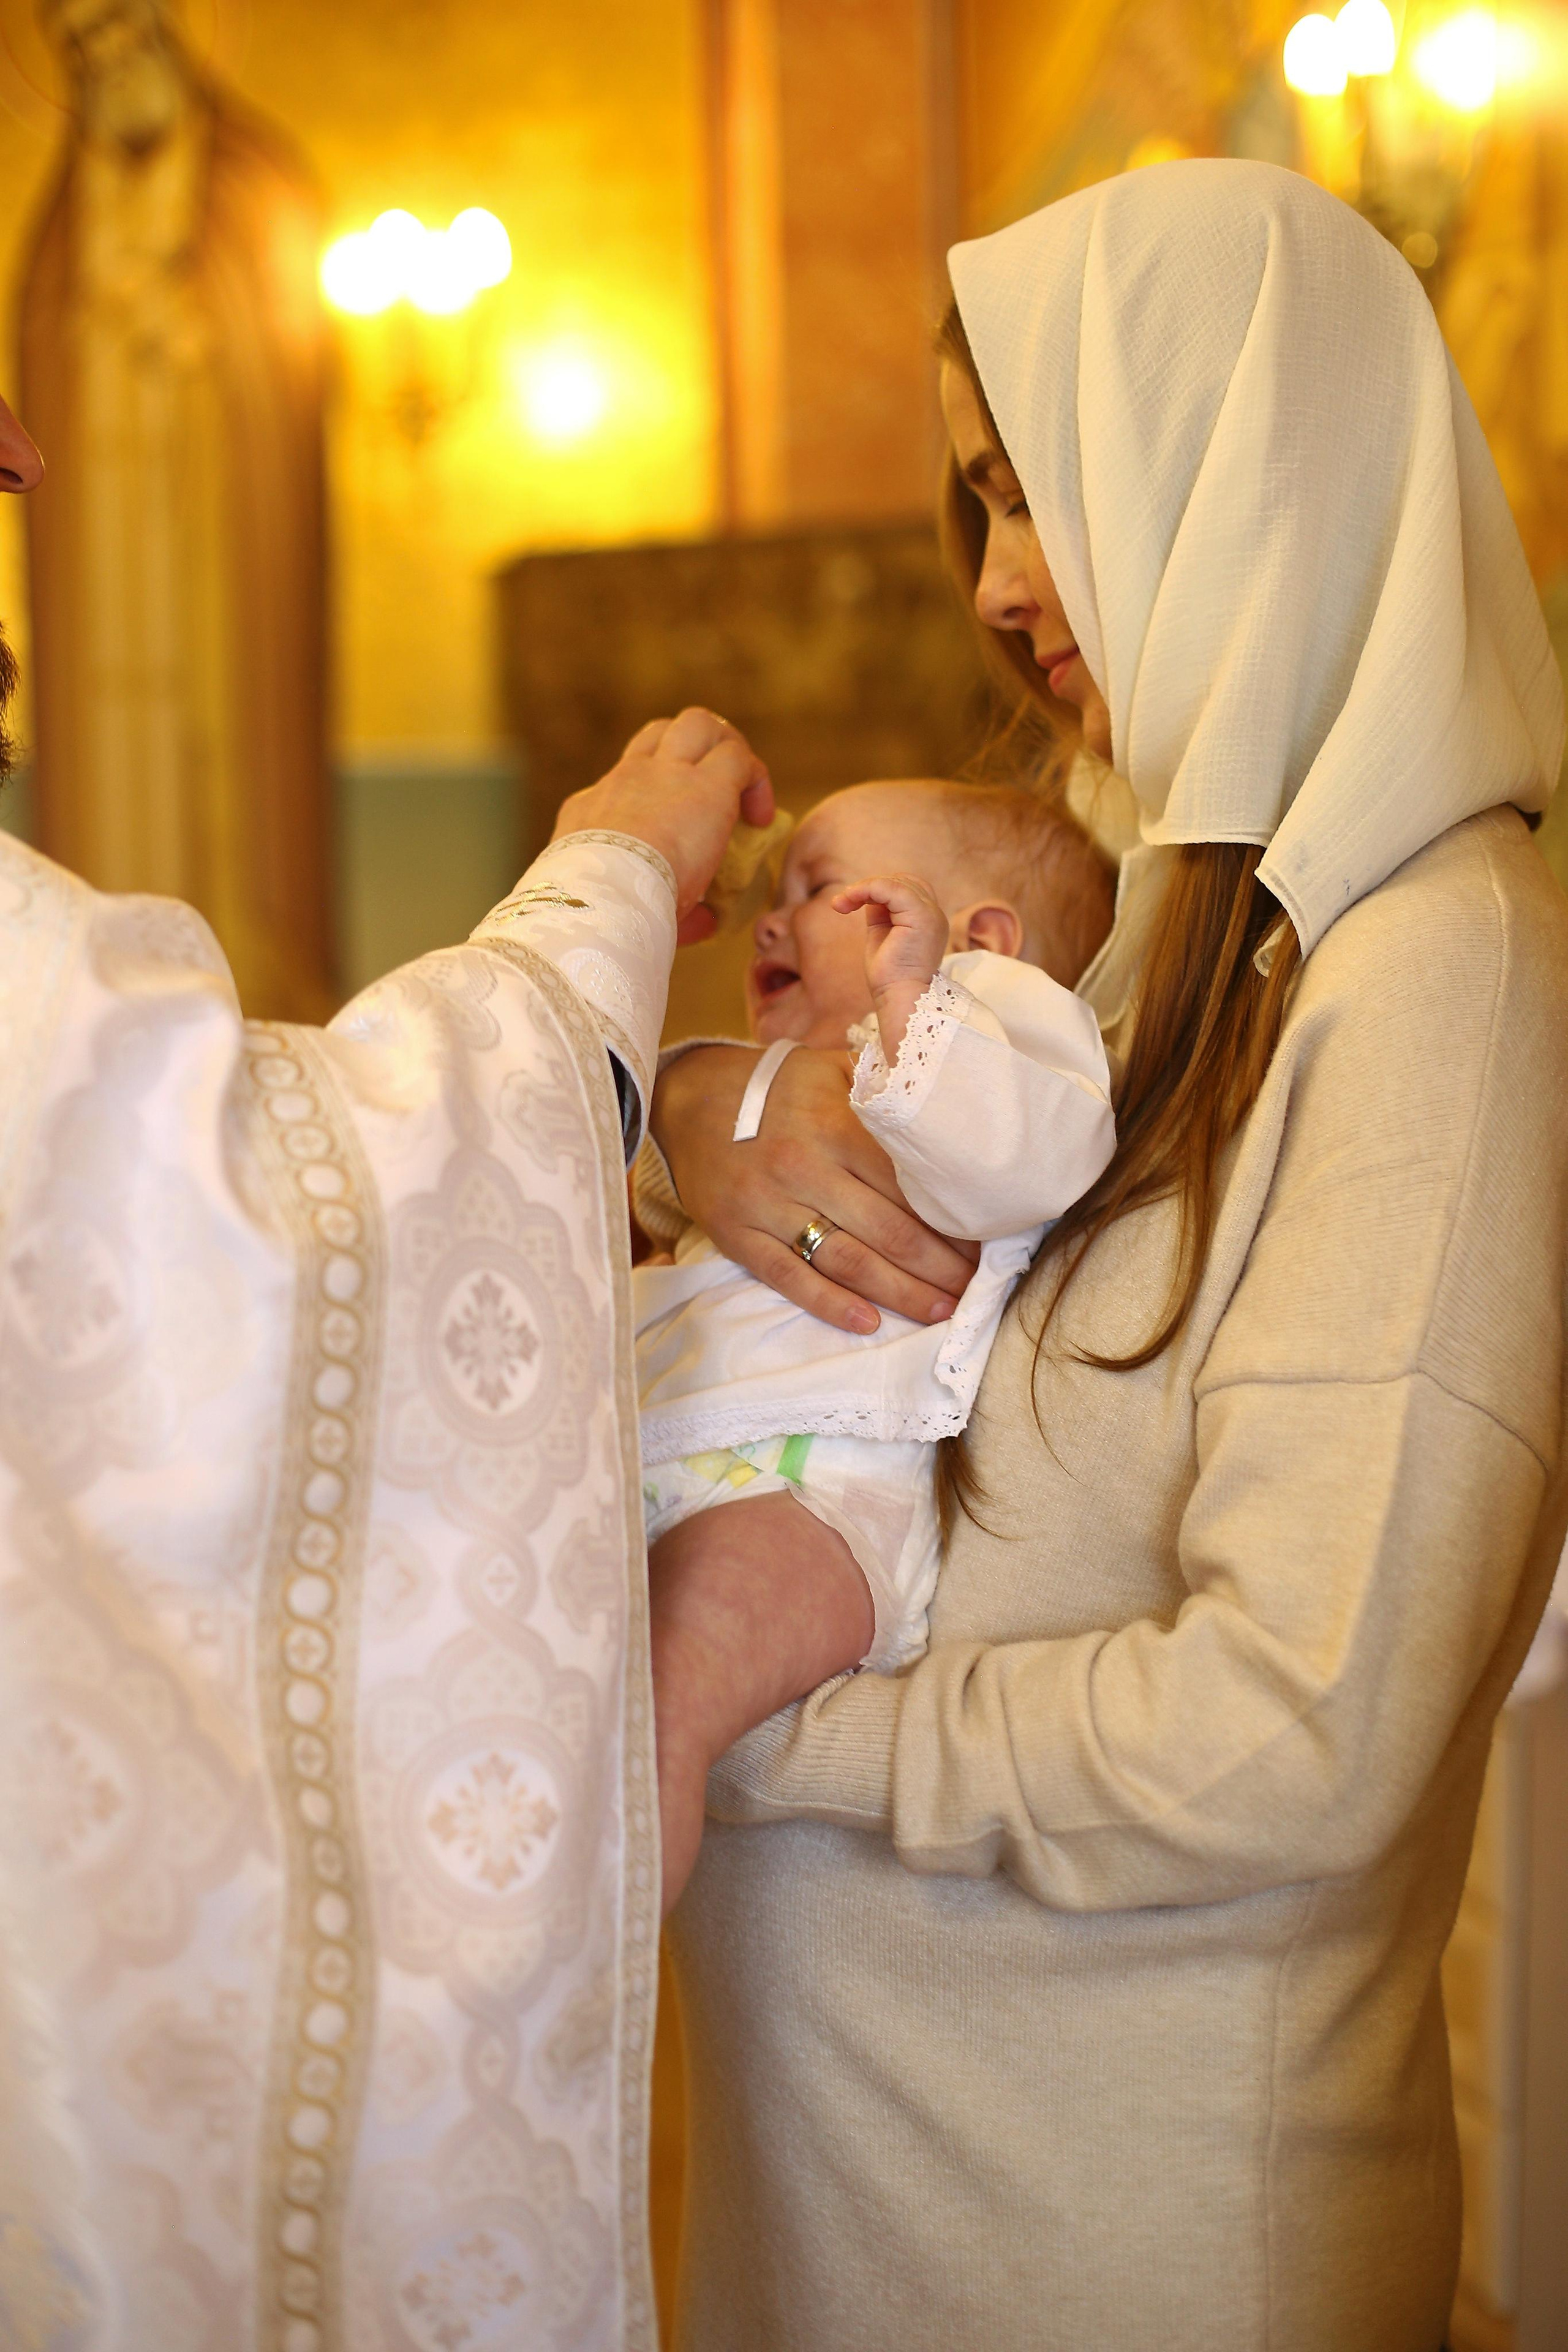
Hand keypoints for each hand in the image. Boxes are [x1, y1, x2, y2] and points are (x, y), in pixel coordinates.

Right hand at [552, 707, 773, 944]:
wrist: (605, 899)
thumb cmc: (607, 913)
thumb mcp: (625, 904)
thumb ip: (669, 909)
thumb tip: (705, 922)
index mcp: (594, 809)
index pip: (626, 778)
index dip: (657, 790)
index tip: (675, 828)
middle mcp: (627, 778)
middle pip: (661, 733)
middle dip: (693, 748)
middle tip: (715, 787)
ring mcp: (666, 773)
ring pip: (698, 724)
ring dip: (725, 748)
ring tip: (742, 789)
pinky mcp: (708, 784)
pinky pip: (739, 757)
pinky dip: (756, 779)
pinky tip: (761, 818)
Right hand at [650, 1043, 977, 1333]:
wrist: (688, 1099)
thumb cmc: (777, 1087)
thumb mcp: (832, 1068)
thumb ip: (886, 1087)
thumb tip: (949, 1107)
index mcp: (835, 1125)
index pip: (909, 1186)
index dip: (951, 1222)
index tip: (982, 1247)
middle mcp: (804, 1167)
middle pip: (888, 1231)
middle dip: (939, 1268)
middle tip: (972, 1292)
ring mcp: (767, 1205)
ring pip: (847, 1261)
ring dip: (900, 1294)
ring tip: (939, 1312)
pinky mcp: (738, 1236)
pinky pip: (790, 1277)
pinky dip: (830, 1305)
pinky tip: (868, 1324)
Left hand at [833, 873, 947, 1058]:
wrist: (899, 999)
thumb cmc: (889, 978)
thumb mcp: (882, 935)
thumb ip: (881, 913)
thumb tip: (868, 894)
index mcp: (927, 920)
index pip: (907, 888)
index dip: (879, 889)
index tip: (851, 905)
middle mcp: (934, 914)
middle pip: (903, 881)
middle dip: (871, 887)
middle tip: (844, 903)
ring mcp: (931, 914)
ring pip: (896, 882)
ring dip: (864, 888)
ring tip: (843, 903)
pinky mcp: (921, 916)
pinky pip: (892, 889)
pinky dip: (866, 889)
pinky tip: (849, 901)